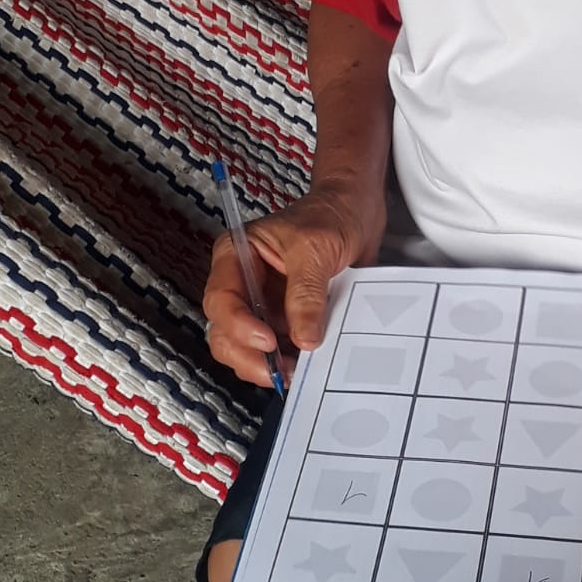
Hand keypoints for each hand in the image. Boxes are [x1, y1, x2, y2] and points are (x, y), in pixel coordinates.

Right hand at [203, 178, 385, 387]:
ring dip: (267, 365)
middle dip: (249, 356)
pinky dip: (287, 362)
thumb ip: (307, 294)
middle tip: (280, 371)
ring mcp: (264, 304)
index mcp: (237, 255)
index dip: (239, 325)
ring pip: (246, 348)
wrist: (359, 209)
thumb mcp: (317, 249)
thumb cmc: (332, 214)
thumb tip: (304, 337)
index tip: (269, 341)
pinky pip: (279, 349)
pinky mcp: (286, 318)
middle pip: (225, 332)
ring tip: (296, 371)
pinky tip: (305, 365)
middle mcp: (244, 283)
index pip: (222, 299)